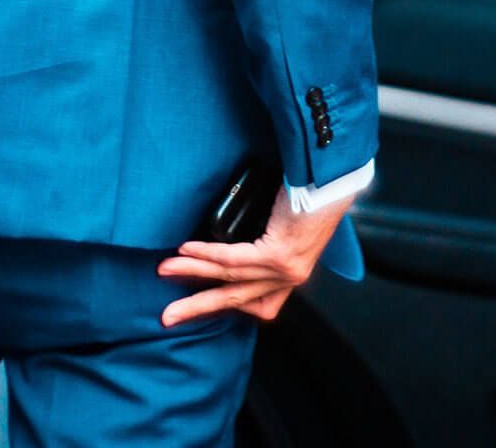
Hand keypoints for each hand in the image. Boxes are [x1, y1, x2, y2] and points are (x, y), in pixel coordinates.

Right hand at [157, 188, 352, 326]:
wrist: (330, 178)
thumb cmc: (309, 195)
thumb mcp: (284, 227)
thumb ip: (262, 243)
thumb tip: (223, 246)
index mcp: (293, 274)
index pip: (260, 304)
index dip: (229, 304)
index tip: (202, 301)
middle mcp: (291, 278)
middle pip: (236, 299)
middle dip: (198, 307)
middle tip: (169, 317)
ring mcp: (286, 270)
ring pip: (229, 278)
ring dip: (191, 273)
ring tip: (164, 270)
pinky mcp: (279, 256)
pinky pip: (233, 259)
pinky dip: (205, 255)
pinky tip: (186, 251)